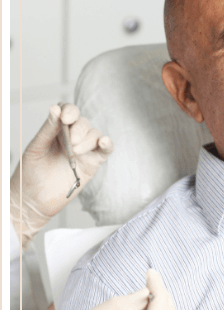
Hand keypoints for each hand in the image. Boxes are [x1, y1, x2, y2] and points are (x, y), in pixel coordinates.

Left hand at [10, 103, 112, 248]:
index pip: (68, 112)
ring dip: (88, 140)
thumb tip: (55, 108)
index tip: (66, 119)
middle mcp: (72, 137)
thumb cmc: (30, 174)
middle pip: (83, 123)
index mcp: (56, 130)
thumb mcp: (36, 148)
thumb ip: (48, 130)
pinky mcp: (92, 163)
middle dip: (79, 129)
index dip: (70, 111)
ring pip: (95, 134)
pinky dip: (107, 144)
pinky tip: (103, 142)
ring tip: (76, 152)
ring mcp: (84, 150)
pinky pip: (106, 149)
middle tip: (70, 142)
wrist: (34, 200)